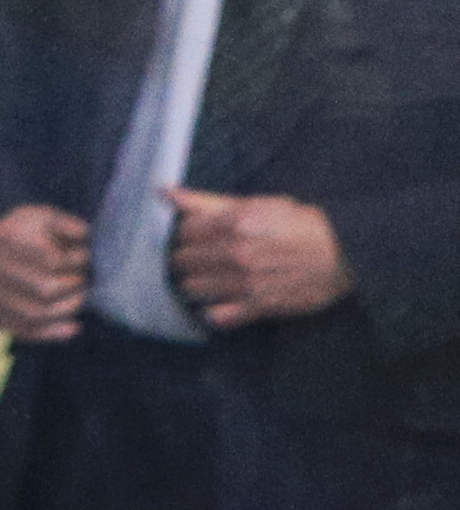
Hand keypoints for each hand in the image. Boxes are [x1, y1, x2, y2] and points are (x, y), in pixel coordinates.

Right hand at [0, 201, 90, 343]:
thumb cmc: (28, 231)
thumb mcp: (45, 216)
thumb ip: (66, 224)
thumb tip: (84, 235)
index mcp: (4, 237)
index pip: (51, 260)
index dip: (76, 262)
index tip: (84, 256)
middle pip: (44, 288)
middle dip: (74, 286)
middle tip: (84, 279)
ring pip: (36, 312)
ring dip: (68, 308)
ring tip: (80, 298)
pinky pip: (25, 330)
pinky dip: (53, 332)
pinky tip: (74, 327)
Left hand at [164, 187, 350, 328]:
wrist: (344, 253)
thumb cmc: (301, 224)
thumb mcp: (258, 204)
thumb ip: (207, 201)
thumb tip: (166, 193)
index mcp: (234, 223)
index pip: (183, 232)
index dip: (186, 234)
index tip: (195, 237)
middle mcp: (235, 253)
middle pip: (183, 260)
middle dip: (187, 258)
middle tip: (201, 257)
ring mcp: (246, 282)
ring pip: (193, 287)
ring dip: (195, 283)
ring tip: (208, 277)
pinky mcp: (259, 305)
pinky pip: (217, 316)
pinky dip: (213, 311)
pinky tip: (219, 303)